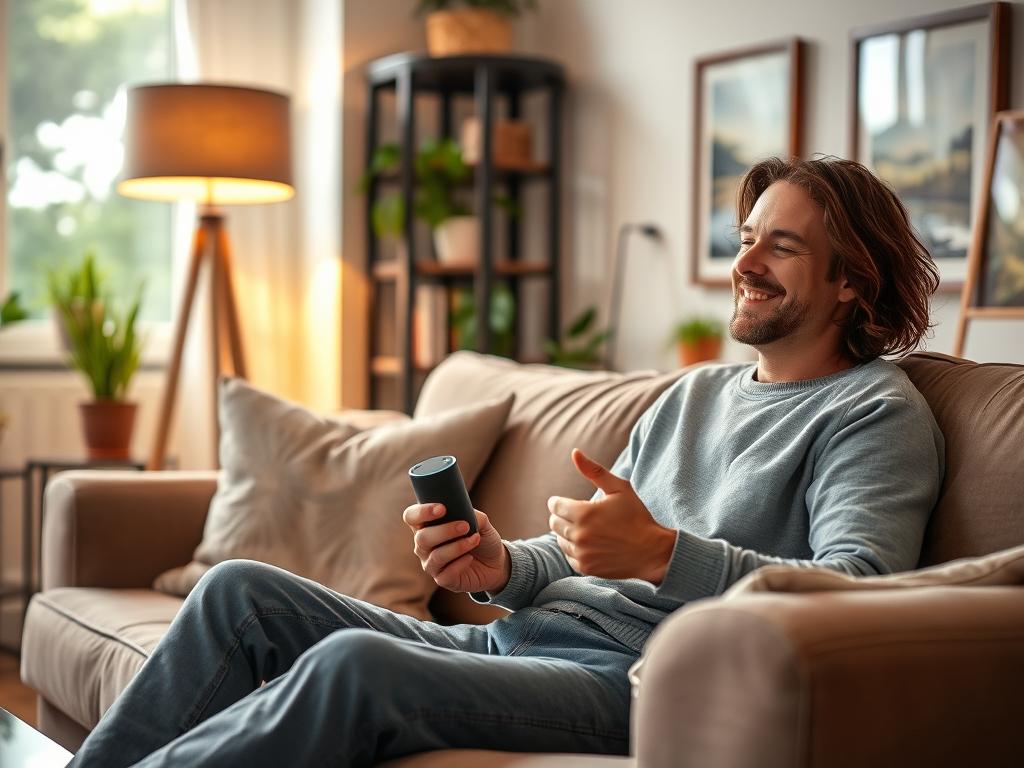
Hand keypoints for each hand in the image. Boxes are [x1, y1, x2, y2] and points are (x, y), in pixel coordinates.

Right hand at [403, 504, 510, 593]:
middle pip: (422, 538)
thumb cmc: (480, 537)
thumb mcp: (480, 521)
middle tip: (465, 526)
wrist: (495, 562)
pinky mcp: (442, 579)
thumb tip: (466, 513)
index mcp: (427, 525)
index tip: (442, 509)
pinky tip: (469, 558)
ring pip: (436, 556)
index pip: (411, 517)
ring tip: (474, 540)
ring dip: (457, 547)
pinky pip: (446, 574)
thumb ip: (471, 514)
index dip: (422, 512)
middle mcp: (424, 545)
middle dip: (444, 530)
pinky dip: (460, 564)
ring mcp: (431, 564)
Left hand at [548, 449, 675, 583]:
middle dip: (563, 516)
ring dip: (568, 533)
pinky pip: (568, 555)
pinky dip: (575, 549)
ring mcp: (582, 554)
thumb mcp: (619, 488)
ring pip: (560, 540)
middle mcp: (579, 535)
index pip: (554, 505)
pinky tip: (590, 544)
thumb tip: (575, 452)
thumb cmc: (636, 516)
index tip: (569, 503)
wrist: (652, 551)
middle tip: (580, 515)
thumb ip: (594, 471)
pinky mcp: (585, 568)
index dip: (560, 502)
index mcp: (584, 513)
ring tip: (587, 529)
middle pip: (554, 523)